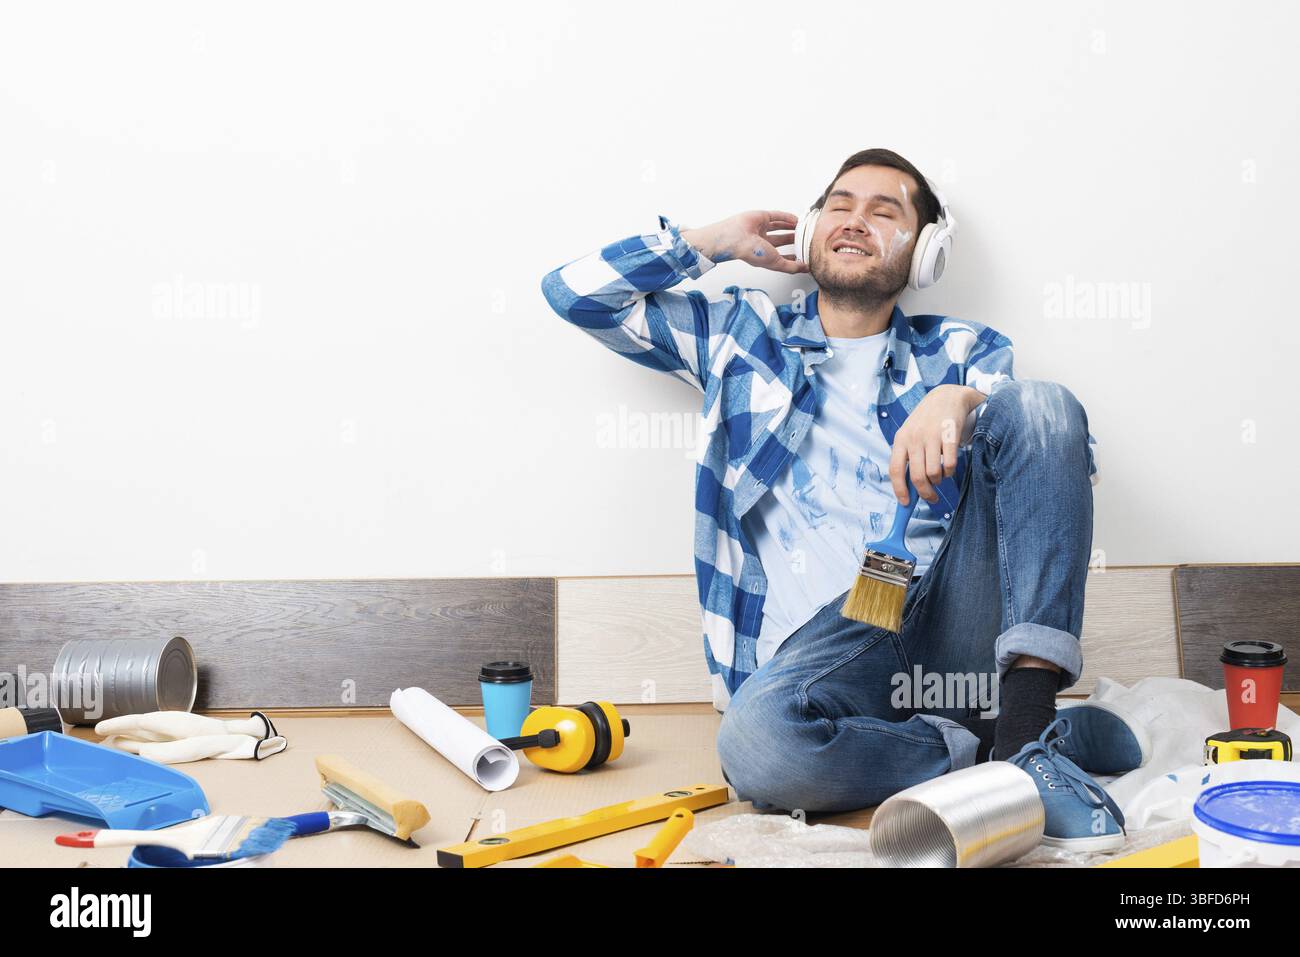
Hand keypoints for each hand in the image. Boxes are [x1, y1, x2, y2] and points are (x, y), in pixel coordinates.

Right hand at [682, 211, 808, 274]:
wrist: (737, 238)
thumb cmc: (750, 252)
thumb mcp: (776, 263)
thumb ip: (791, 267)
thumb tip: (805, 268)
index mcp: (765, 255)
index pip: (781, 256)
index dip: (793, 256)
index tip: (804, 256)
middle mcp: (762, 242)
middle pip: (781, 240)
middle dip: (793, 240)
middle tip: (805, 239)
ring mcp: (762, 229)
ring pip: (779, 227)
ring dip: (791, 228)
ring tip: (803, 227)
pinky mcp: (762, 217)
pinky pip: (777, 216)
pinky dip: (787, 217)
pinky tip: (796, 219)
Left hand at [889, 385, 985, 504]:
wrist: (947, 396)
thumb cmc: (927, 420)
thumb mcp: (910, 433)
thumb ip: (908, 456)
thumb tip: (908, 487)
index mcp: (901, 439)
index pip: (895, 470)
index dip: (899, 490)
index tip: (906, 503)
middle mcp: (914, 438)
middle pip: (917, 476)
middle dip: (925, 493)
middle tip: (932, 498)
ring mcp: (932, 436)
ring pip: (934, 473)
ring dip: (939, 480)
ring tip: (940, 475)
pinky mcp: (950, 435)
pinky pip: (949, 464)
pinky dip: (949, 472)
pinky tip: (949, 467)